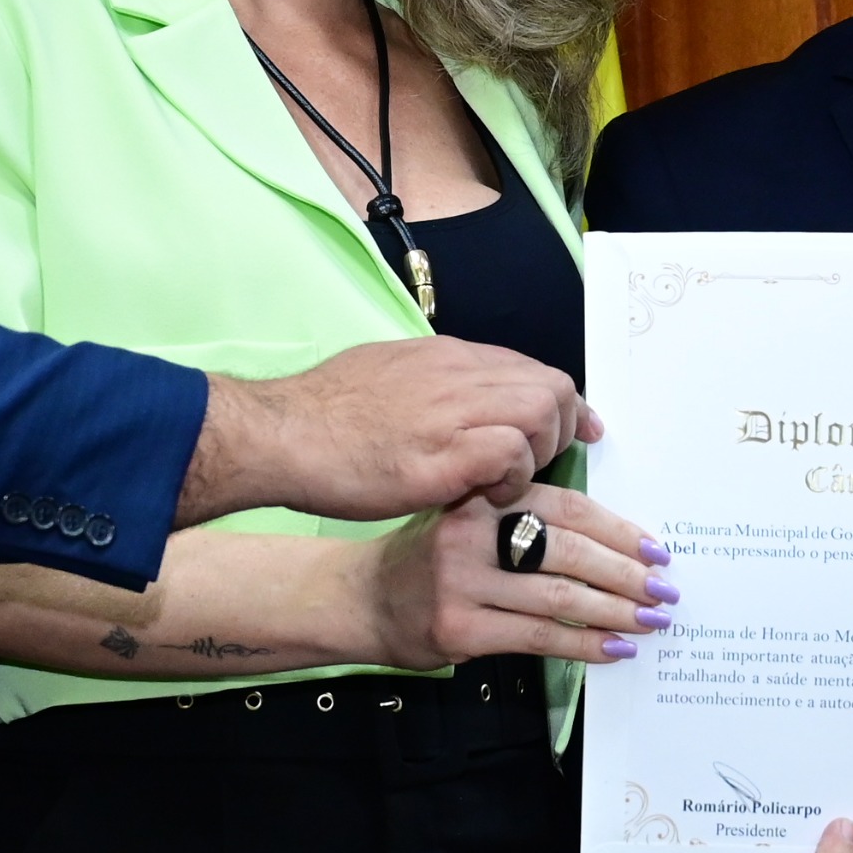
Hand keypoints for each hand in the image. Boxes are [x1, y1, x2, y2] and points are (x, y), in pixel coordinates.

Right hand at [180, 339, 595, 525]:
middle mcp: (456, 373)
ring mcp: (451, 410)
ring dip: (538, 453)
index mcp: (444, 356)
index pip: (529, 367)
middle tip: (540, 466)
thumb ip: (429, 384)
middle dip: (561, 428)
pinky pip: (511, 451)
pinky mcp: (442, 454)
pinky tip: (485, 497)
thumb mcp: (383, 375)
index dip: (561, 402)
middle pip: (550, 385)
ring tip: (507, 484)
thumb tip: (455, 394)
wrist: (277, 434)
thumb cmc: (317, 416)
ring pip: (541, 410)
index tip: (576, 428)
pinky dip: (513, 478)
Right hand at [368, 488, 671, 669]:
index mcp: (484, 497)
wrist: (362, 598)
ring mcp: (462, 583)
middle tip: (664, 591)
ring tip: (650, 622)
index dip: (618, 531)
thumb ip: (528, 519)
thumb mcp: (473, 519)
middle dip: (626, 574)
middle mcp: (471, 534)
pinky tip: (612, 649)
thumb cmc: (432, 559)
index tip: (656, 550)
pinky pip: (537, 636)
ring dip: (615, 612)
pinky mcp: (458, 629)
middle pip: (569, 551)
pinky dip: (582, 644)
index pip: (567, 508)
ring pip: (558, 596)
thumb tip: (616, 544)